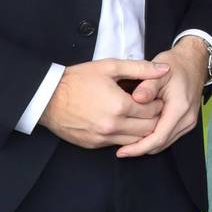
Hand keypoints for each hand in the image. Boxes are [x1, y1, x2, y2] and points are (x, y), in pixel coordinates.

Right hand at [41, 58, 167, 149]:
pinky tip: (125, 123)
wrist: (47, 98)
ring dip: (142, 130)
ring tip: (141, 115)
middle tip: (153, 107)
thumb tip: (165, 70)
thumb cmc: (78, 80)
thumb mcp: (110, 67)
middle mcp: (113, 126)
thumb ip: (140, 68)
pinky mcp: (93, 144)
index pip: (153, 111)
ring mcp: (102, 138)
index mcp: (120, 106)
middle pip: (148, 129)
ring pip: (135, 141)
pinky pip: (118, 144)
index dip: (159, 103)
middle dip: (155, 118)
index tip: (159, 96)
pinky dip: (126, 136)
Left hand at [117, 37, 208, 157]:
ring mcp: (189, 121)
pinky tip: (140, 135)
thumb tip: (136, 99)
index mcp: (180, 108)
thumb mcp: (159, 72)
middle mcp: (187, 119)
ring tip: (127, 145)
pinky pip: (168, 137)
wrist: (193, 61)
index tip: (121, 151)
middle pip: (161, 144)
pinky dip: (154, 139)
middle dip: (140, 149)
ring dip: (147, 146)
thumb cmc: (175, 65)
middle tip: (120, 151)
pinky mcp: (187, 121)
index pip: (158, 137)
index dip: (139, 147)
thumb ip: (148, 86)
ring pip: (165, 143)